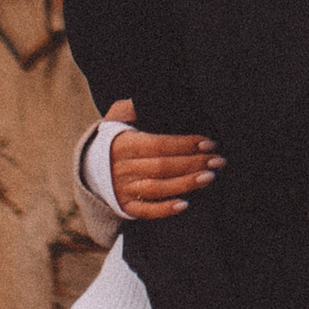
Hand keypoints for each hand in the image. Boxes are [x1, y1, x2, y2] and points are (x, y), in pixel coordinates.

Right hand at [103, 95, 221, 221]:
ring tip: (209, 177)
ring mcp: (124, 189)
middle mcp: (123, 168)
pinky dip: (164, 209)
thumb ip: (131, 107)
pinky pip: (146, 211)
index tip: (209, 143)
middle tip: (218, 160)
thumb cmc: (115, 140)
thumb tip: (144, 98)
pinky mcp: (126, 207)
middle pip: (162, 166)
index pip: (159, 144)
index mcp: (124, 144)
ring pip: (158, 188)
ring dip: (185, 183)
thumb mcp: (116, 119)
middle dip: (193, 163)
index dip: (185, 144)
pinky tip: (184, 205)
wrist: (90, 170)